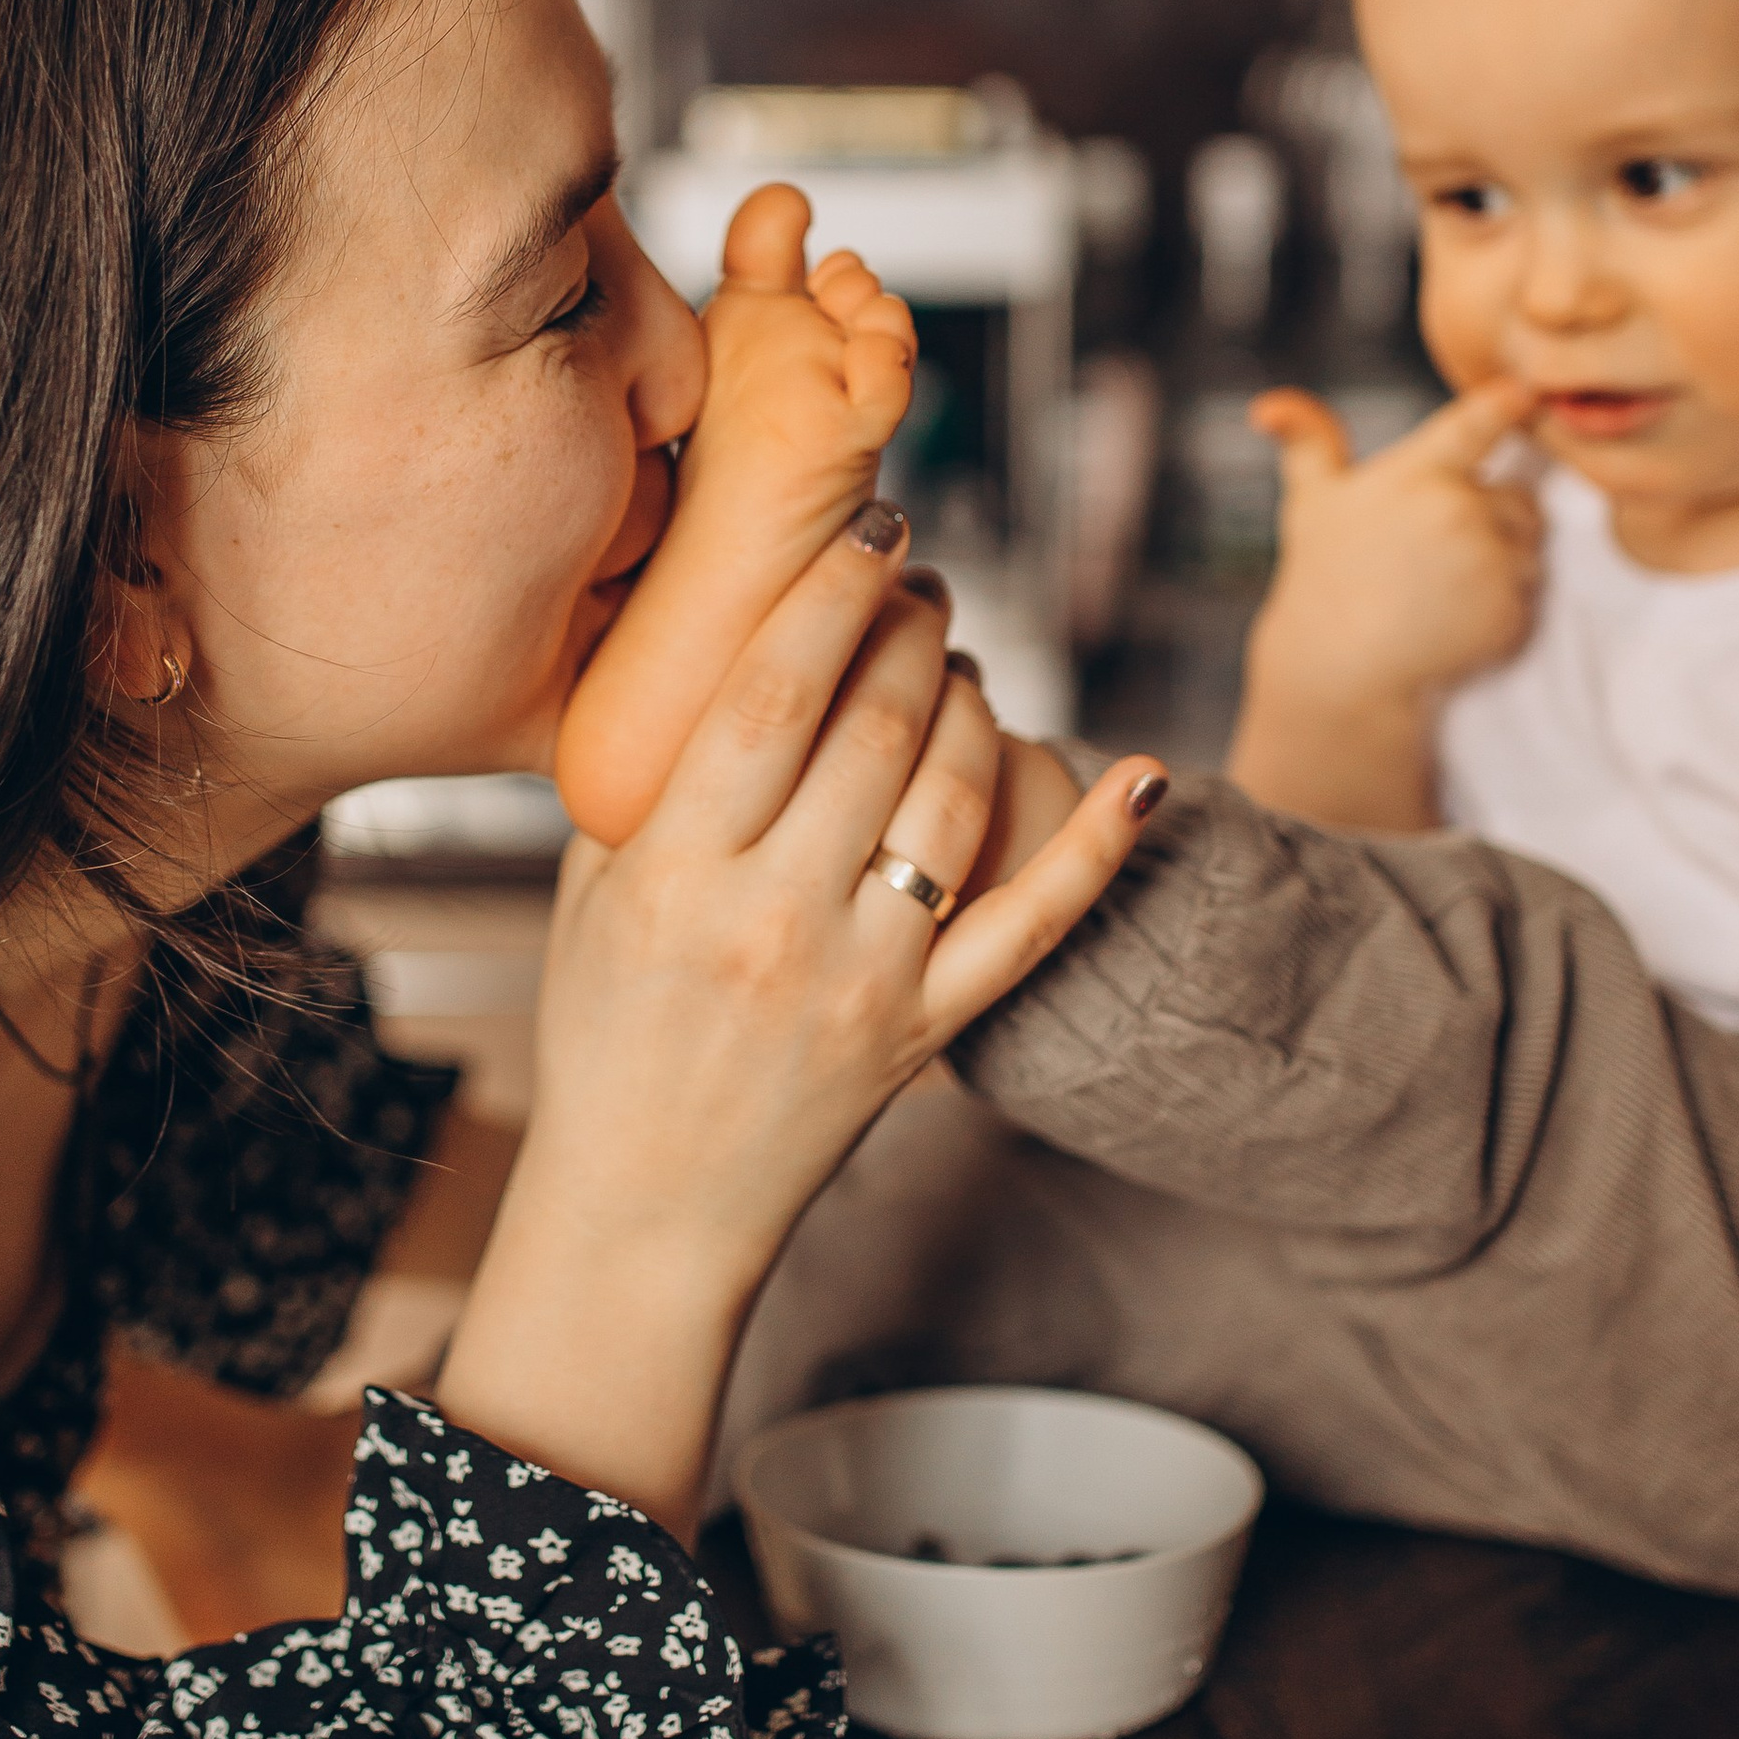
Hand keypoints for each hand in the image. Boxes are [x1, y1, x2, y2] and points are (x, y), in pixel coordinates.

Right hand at [437, 510, 1163, 1533]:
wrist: (646, 1208)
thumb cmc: (607, 1033)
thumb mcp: (592, 893)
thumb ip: (645, 776)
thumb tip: (716, 631)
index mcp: (674, 871)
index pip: (773, 693)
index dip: (835, 591)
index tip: (869, 530)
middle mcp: (774, 918)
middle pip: (878, 726)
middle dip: (914, 627)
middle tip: (921, 582)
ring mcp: (863, 977)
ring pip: (958, 800)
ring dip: (978, 704)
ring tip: (962, 663)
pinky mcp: (929, 1031)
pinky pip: (1035, 926)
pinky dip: (1101, 847)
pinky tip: (1145, 773)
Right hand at [1228, 375, 1544, 829]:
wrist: (1338, 668)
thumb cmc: (1323, 578)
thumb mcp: (1310, 503)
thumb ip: (1306, 442)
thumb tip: (1267, 404)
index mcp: (1420, 472)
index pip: (1479, 422)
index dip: (1508, 401)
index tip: (1526, 390)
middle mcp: (1460, 507)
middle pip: (1520, 499)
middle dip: (1495, 521)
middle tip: (1440, 556)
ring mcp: (1489, 559)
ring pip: (1531, 550)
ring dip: (1504, 566)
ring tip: (1444, 591)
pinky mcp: (1509, 608)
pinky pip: (1530, 598)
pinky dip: (1504, 610)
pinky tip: (1454, 620)